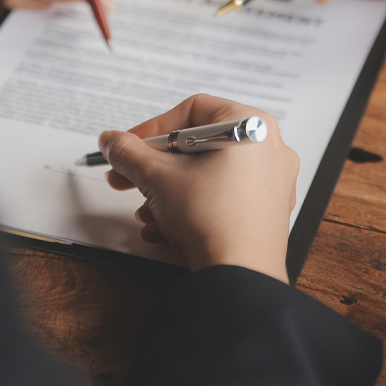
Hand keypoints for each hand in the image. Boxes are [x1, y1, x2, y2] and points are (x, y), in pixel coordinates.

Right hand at [98, 94, 299, 282]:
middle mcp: (268, 147)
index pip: (191, 112)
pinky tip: (165, 229)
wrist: (240, 273)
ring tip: (146, 212)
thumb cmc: (212, 217)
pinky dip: (193, 207)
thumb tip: (112, 141)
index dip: (151, 129)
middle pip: (199, 145)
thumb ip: (129, 153)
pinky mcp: (268, 211)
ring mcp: (272, 180)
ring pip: (209, 175)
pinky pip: (224, 197)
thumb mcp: (157, 177)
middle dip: (156, 166)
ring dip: (169, 191)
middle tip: (127, 178)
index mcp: (249, 124)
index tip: (127, 146)